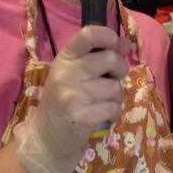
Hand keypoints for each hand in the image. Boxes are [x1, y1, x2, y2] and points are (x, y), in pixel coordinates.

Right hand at [14, 26, 129, 172]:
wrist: (46, 138)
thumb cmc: (64, 100)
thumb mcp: (76, 73)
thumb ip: (99, 56)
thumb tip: (127, 43)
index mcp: (65, 58)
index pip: (88, 35)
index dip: (109, 36)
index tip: (117, 45)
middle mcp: (66, 73)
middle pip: (111, 58)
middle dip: (119, 70)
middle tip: (109, 81)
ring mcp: (72, 95)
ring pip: (116, 87)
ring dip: (115, 97)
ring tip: (101, 103)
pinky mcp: (81, 116)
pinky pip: (114, 107)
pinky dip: (114, 113)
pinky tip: (101, 116)